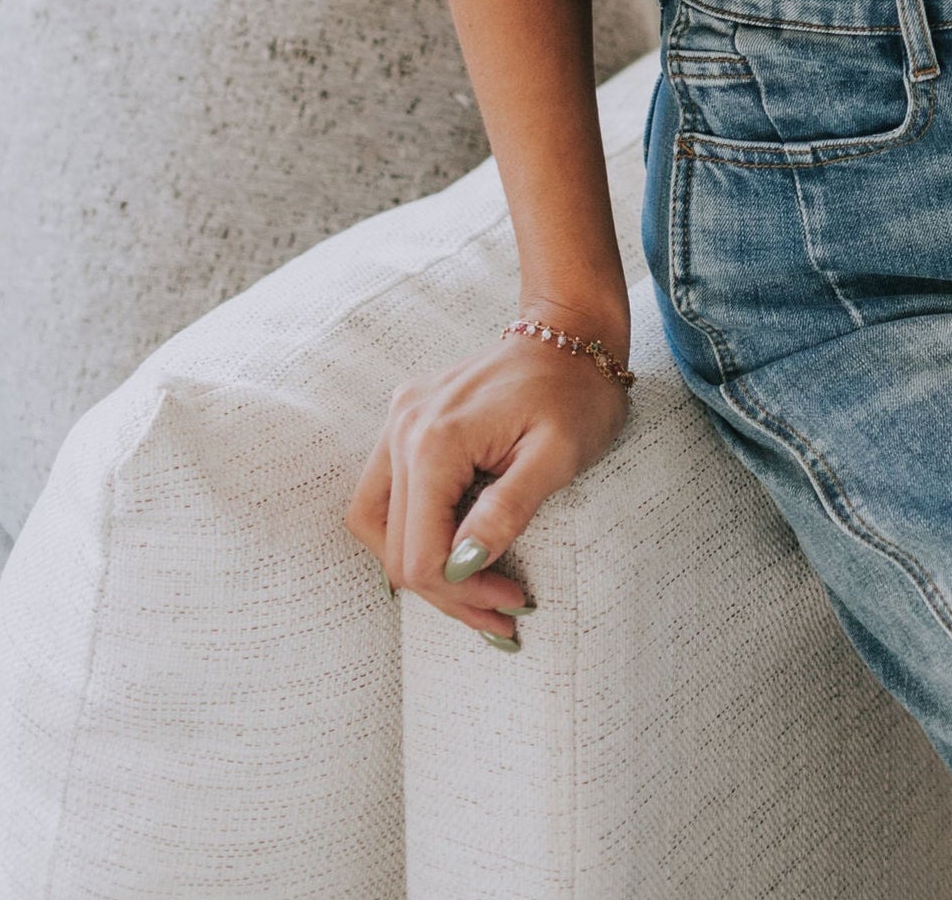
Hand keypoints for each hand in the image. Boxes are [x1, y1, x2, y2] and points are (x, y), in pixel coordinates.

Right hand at [347, 324, 630, 646]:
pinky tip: (455, 551)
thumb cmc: (576, 393)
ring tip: (475, 595)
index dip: (463, 593)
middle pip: (394, 548)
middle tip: (504, 617)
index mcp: (436, 439)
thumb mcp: (558, 456)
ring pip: (376, 525)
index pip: (421, 552)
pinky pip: (388, 496)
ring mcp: (399, 421)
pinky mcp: (406, 422)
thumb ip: (507, 510)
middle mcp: (403, 428)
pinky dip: (413, 533)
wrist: (571, 334)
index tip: (514, 606)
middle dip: (447, 592)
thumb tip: (460, 566)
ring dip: (421, 568)